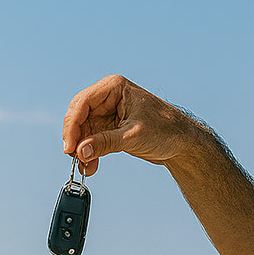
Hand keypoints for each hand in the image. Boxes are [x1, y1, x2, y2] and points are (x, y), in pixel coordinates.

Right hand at [62, 75, 195, 175]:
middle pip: (79, 116)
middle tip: (74, 158)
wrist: (183, 143)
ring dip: (82, 149)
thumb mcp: (133, 136)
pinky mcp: (111, 128)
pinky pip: (92, 139)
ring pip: (84, 130)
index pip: (82, 103)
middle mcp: (108, 97)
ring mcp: (109, 113)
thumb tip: (80, 152)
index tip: (70, 147)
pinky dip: (90, 152)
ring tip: (85, 167)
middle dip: (76, 138)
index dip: (72, 125)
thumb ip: (105, 143)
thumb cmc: (166, 130)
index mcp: (114, 88)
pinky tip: (90, 166)